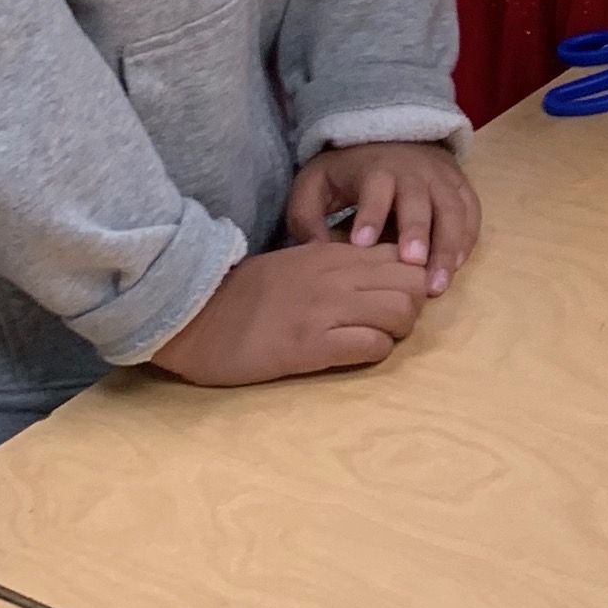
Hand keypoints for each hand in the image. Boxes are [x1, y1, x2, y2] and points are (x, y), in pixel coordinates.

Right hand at [153, 242, 427, 386]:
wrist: (194, 316)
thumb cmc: (244, 295)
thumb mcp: (297, 264)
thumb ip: (337, 265)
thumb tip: (376, 276)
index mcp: (333, 254)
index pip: (403, 256)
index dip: (409, 280)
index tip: (394, 298)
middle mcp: (337, 276)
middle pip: (414, 283)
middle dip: (412, 307)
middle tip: (388, 324)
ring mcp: (326, 309)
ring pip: (402, 313)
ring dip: (396, 332)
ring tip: (372, 340)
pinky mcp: (312, 345)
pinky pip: (373, 346)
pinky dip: (374, 352)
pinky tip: (353, 354)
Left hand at [287, 140, 480, 293]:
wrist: (394, 138)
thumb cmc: (350, 172)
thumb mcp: (316, 183)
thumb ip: (306, 215)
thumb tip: (314, 251)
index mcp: (376, 169)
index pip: (375, 189)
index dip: (370, 214)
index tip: (361, 244)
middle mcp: (415, 172)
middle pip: (419, 201)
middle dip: (417, 232)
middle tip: (412, 264)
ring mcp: (443, 180)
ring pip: (452, 212)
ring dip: (447, 247)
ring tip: (437, 284)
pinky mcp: (462, 189)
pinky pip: (471, 215)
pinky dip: (466, 241)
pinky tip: (456, 267)